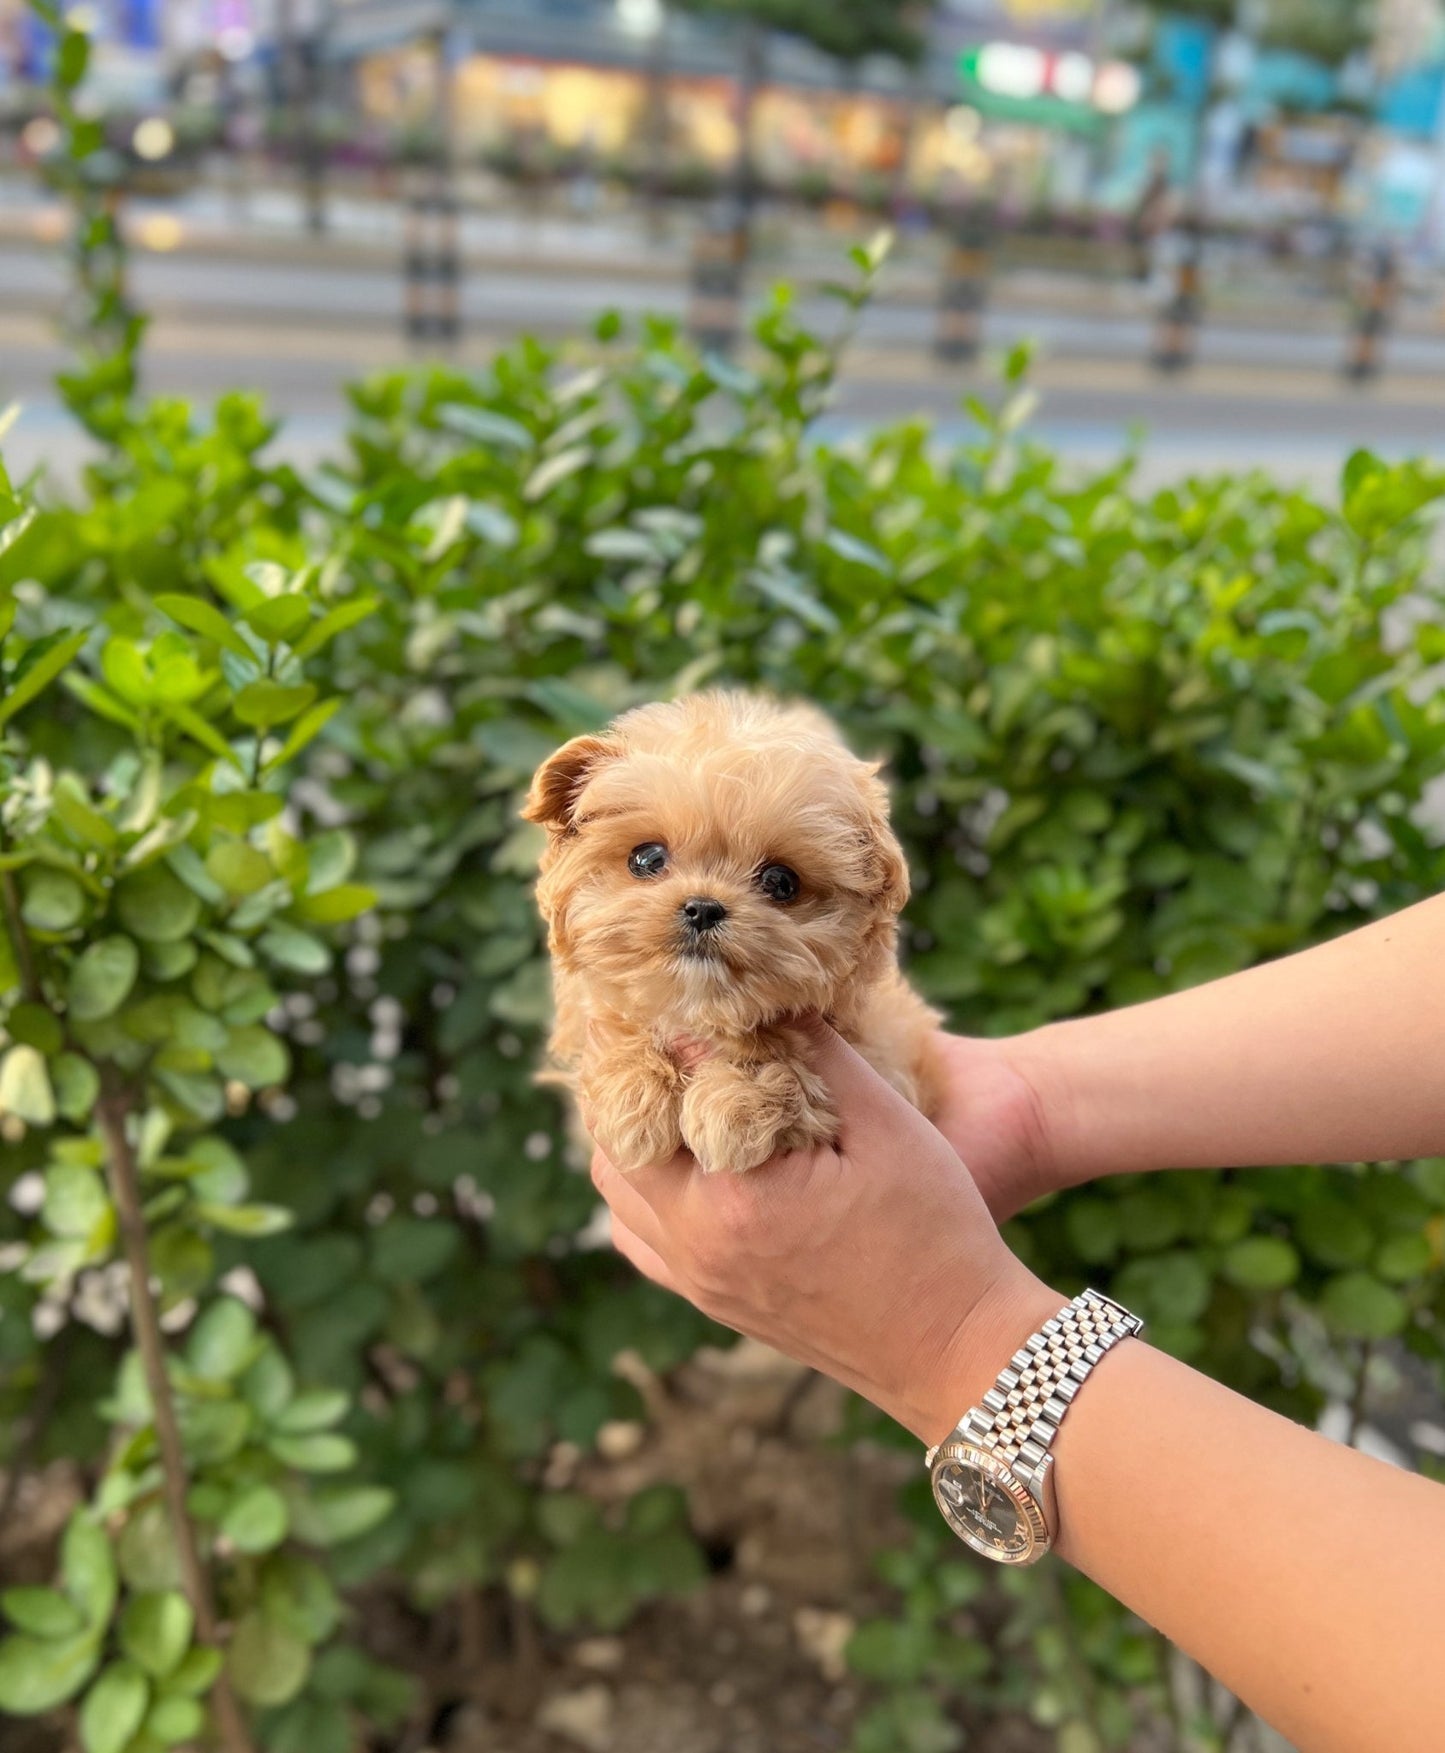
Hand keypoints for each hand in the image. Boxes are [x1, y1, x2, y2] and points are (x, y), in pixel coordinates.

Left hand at [590, 1022, 1061, 1443]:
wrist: (960, 1349)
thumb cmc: (936, 1234)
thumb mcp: (887, 1125)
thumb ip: (817, 1055)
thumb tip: (765, 1001)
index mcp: (736, 1198)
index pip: (663, 1091)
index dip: (666, 1033)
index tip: (673, 996)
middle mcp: (699, 1246)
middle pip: (616, 1144)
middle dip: (635, 1085)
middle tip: (666, 1038)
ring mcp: (700, 1282)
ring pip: (619, 1196)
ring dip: (635, 1140)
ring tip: (676, 1092)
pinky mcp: (714, 1303)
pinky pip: (643, 1241)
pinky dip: (646, 1193)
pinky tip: (690, 1161)